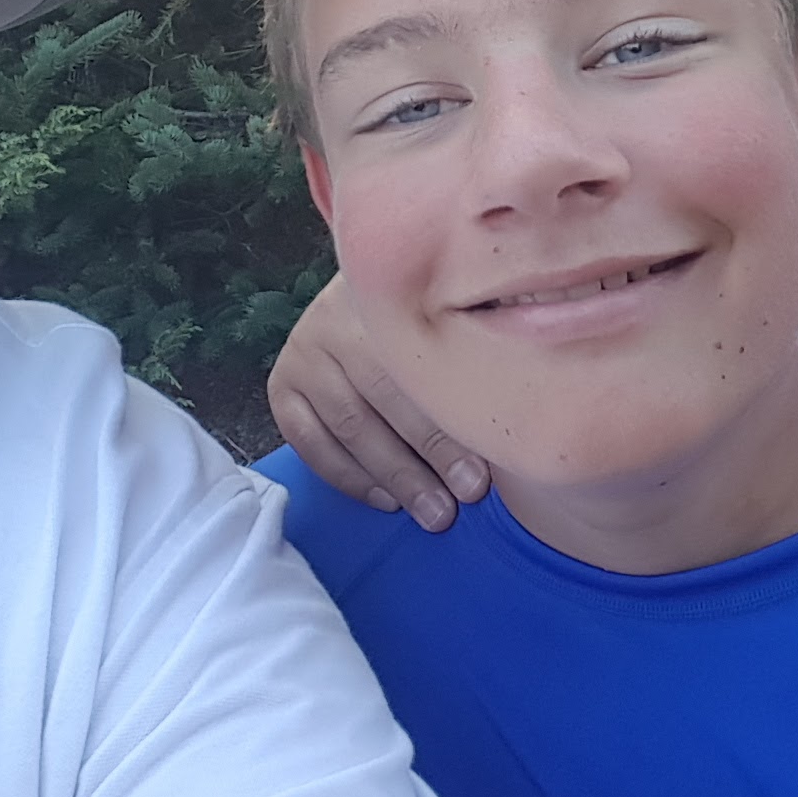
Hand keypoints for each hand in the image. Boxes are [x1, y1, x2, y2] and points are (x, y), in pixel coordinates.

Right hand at [268, 276, 487, 531]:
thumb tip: (515, 419)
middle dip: (425, 461)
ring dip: (392, 477)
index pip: (418, 373)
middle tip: (455, 506)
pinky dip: (348, 477)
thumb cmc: (427, 313)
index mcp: (384, 298)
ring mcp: (303, 351)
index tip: (481, 478)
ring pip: (350, 427)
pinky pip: (311, 443)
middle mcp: (334, 319)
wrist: (371, 285)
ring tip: (429, 512)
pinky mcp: (283, 383)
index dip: (450, 430)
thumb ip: (469, 354)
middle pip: (384, 402)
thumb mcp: (448, 315)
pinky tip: (384, 499)